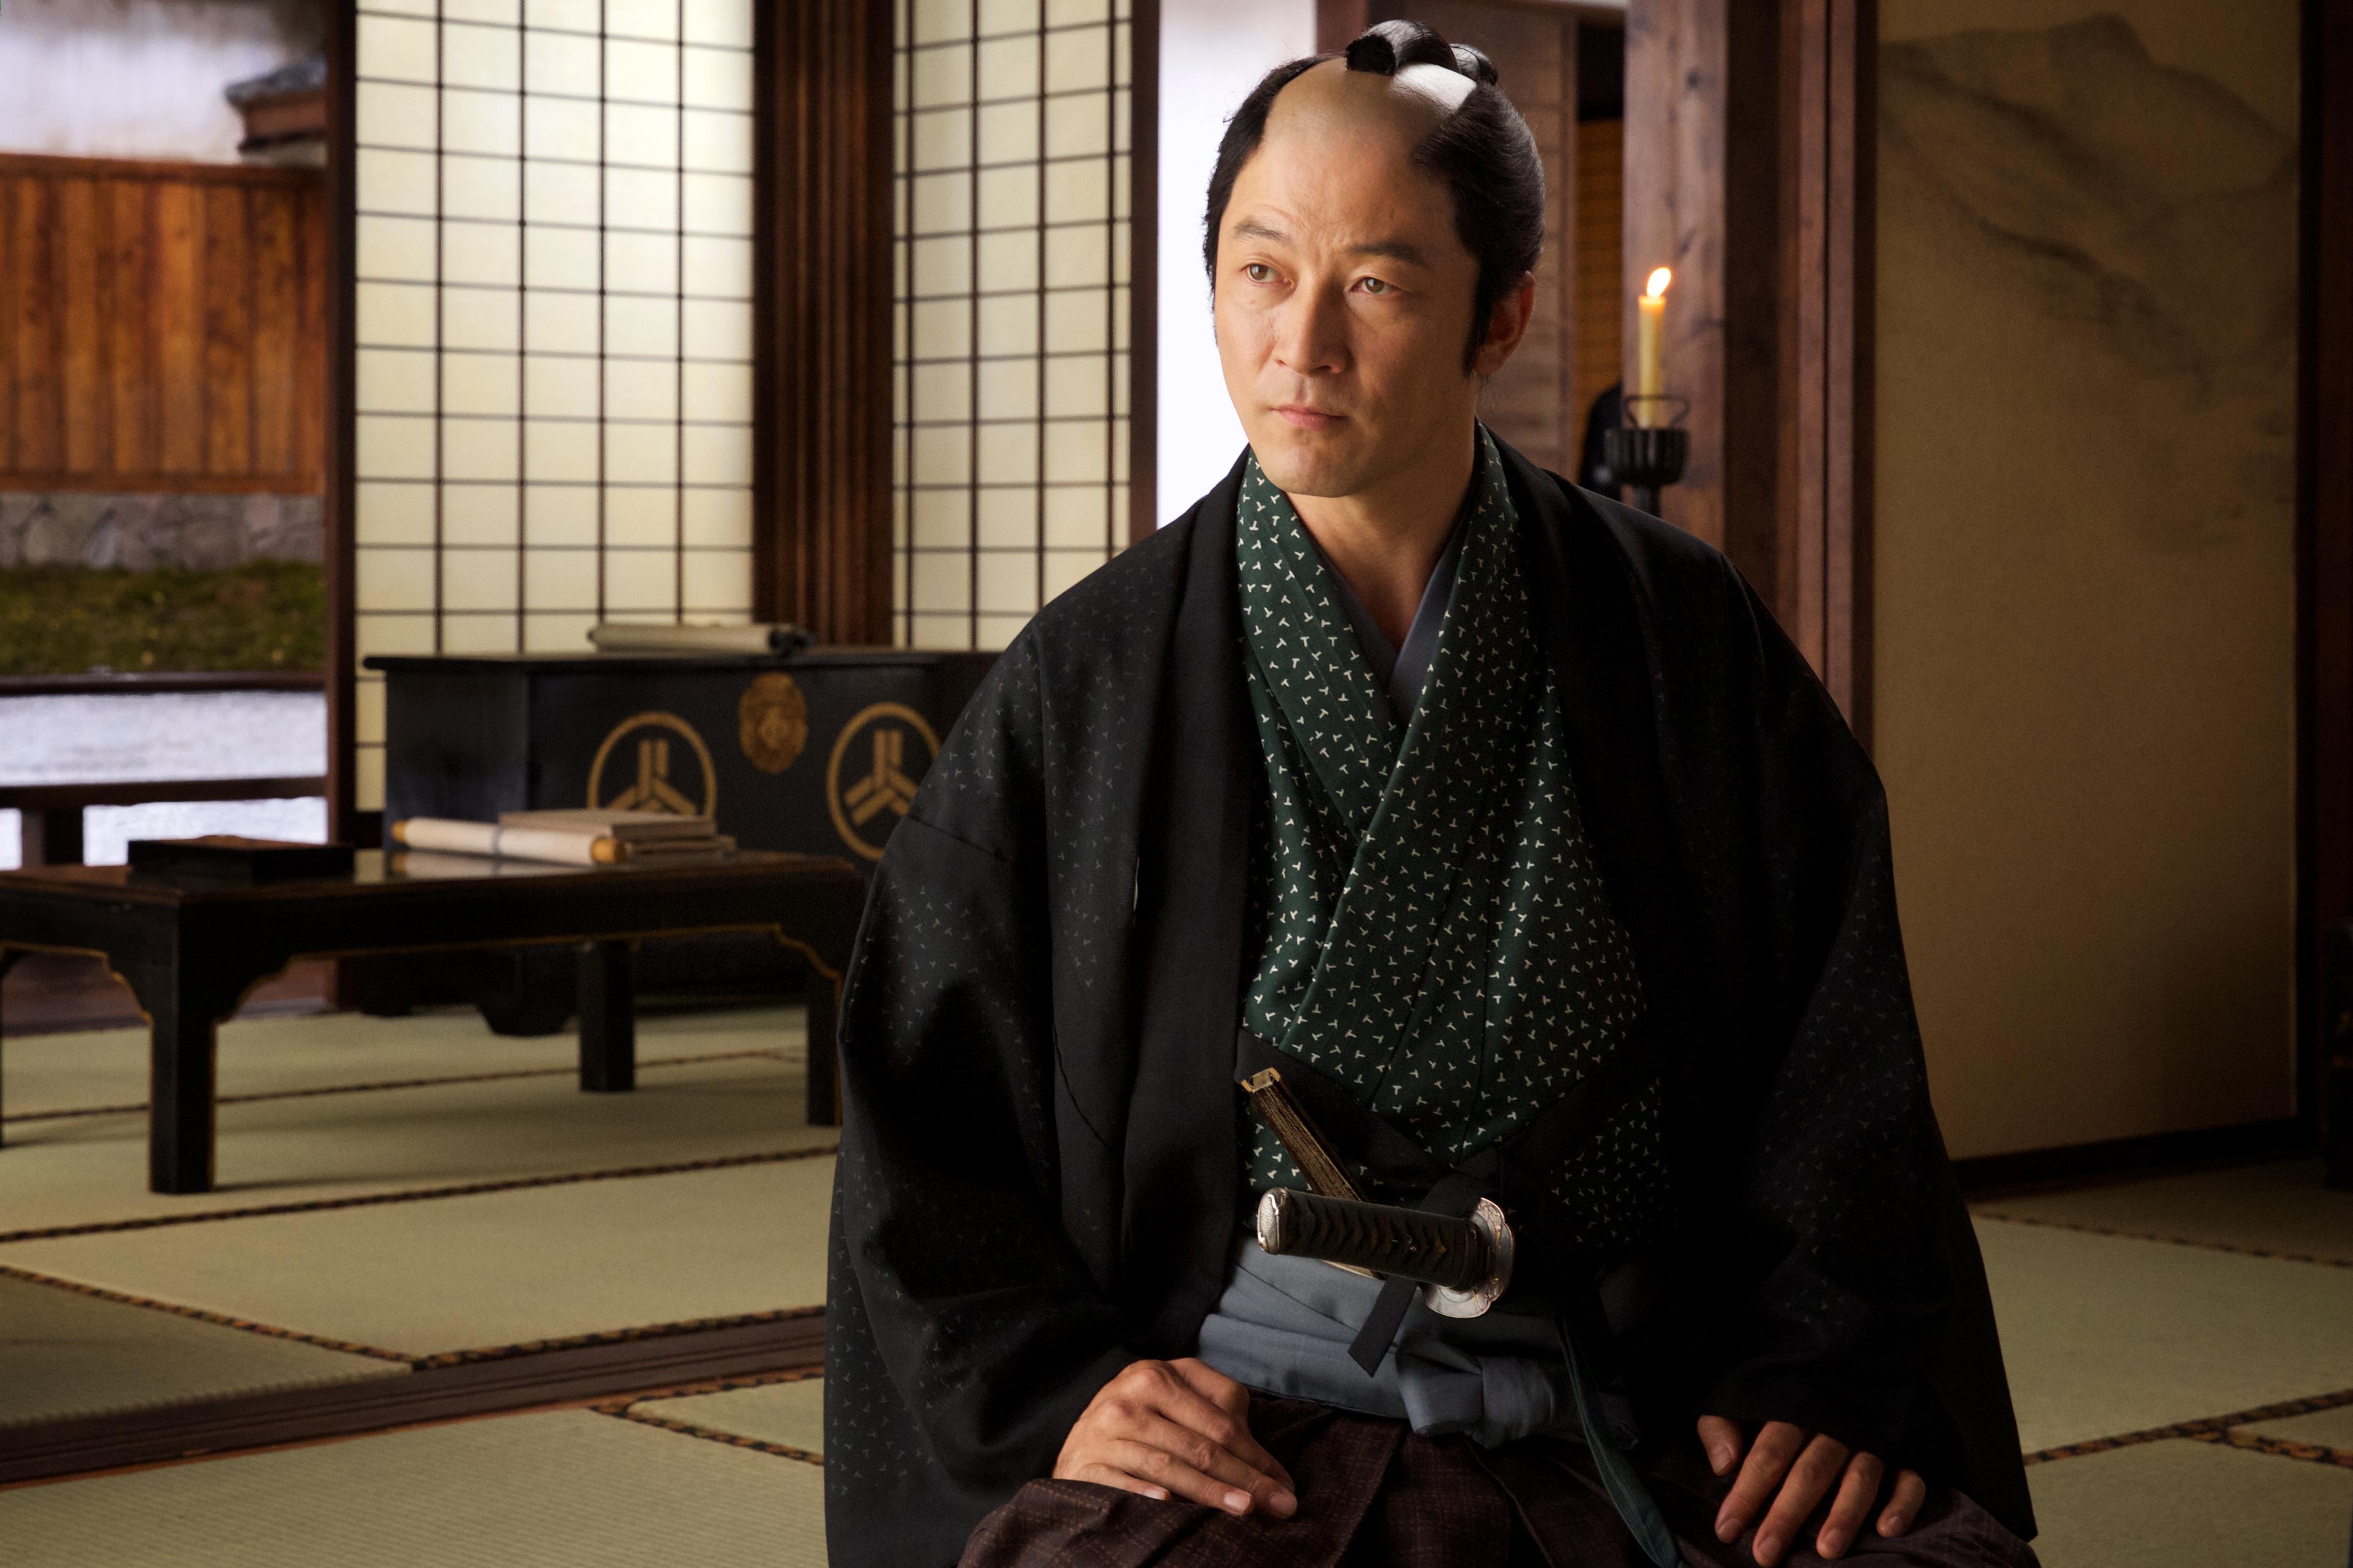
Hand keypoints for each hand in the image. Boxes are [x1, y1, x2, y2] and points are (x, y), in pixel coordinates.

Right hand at [1055, 1358, 1298, 1518]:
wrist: (1080, 1442)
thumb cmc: (1142, 1422)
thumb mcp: (1176, 1401)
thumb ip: (1220, 1413)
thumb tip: (1267, 1464)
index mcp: (1158, 1376)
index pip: (1219, 1421)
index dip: (1256, 1455)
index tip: (1284, 1484)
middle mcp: (1128, 1398)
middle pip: (1200, 1445)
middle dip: (1245, 1478)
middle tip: (1280, 1505)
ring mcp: (1103, 1432)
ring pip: (1167, 1465)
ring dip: (1209, 1491)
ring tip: (1245, 1510)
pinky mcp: (1083, 1464)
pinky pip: (1121, 1483)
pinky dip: (1145, 1493)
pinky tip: (1170, 1505)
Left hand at [1696, 1415, 1925, 1563]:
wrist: (1847, 1356)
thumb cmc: (1779, 1393)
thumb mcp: (1741, 1395)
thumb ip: (1722, 1424)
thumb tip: (1722, 1464)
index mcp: (1792, 1404)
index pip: (1768, 1453)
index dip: (1746, 1492)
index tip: (1726, 1530)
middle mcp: (1834, 1422)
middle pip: (1810, 1471)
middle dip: (1786, 1514)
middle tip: (1765, 1554)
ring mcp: (1872, 1437)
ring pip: (1860, 1477)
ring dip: (1844, 1514)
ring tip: (1826, 1551)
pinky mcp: (1905, 1451)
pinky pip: (1910, 1479)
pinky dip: (1902, 1503)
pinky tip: (1886, 1531)